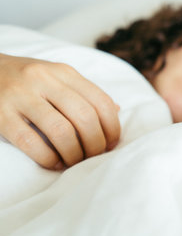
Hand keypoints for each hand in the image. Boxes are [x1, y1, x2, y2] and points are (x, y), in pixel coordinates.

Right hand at [0, 53, 120, 169]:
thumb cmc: (26, 80)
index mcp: (64, 72)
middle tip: (93, 157)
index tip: (111, 145)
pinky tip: (53, 163)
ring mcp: (20, 95)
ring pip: (61, 131)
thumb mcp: (56, 77)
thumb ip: (84, 93)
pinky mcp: (0, 114)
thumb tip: (116, 111)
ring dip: (74, 154)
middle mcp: (44, 79)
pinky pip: (30, 142)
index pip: (101, 102)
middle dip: (95, 144)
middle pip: (85, 117)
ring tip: (74, 162)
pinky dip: (48, 158)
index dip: (112, 128)